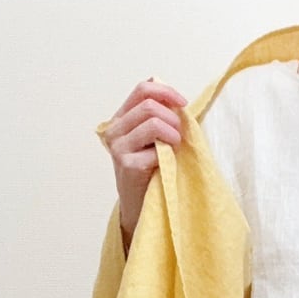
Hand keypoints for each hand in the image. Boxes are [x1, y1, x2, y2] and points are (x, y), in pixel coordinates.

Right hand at [101, 78, 187, 241]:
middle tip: (180, 136)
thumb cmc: (151, 172)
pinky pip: (155, 149)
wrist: (140, 207)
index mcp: (121, 118)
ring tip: (176, 148)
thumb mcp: (153, 140)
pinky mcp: (126, 164)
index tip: (183, 103)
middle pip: (149, 105)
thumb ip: (159, 118)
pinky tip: (165, 165)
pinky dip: (166, 155)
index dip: (165, 92)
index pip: (142, 90)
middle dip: (172, 118)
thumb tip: (178, 102)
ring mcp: (118, 147)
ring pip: (153, 123)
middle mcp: (115, 130)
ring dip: (173, 134)